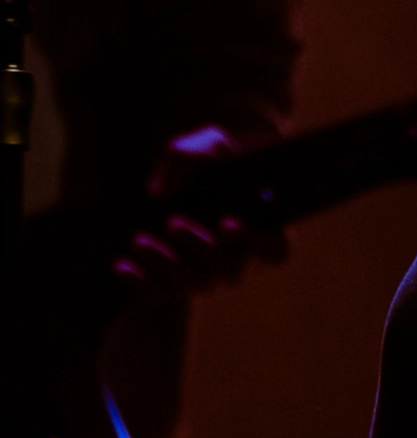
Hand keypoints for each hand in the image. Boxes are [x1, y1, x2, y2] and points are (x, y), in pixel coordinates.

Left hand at [111, 125, 286, 299]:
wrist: (187, 180)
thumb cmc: (210, 162)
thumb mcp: (206, 145)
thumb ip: (189, 156)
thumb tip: (160, 192)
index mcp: (262, 231)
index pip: (274, 250)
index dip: (255, 242)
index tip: (228, 223)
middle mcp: (238, 260)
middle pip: (227, 267)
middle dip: (198, 246)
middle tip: (173, 222)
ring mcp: (207, 275)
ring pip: (193, 283)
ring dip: (166, 264)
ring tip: (140, 241)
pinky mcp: (174, 283)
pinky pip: (161, 292)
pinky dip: (141, 282)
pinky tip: (121, 266)